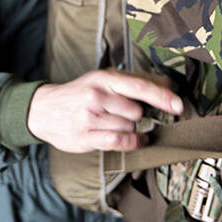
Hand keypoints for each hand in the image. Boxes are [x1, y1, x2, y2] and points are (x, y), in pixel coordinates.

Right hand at [27, 69, 182, 153]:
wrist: (43, 110)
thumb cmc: (79, 93)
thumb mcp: (103, 80)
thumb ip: (135, 81)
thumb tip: (167, 82)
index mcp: (103, 79)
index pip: (138, 86)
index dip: (161, 96)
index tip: (178, 104)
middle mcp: (97, 96)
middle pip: (136, 111)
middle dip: (138, 115)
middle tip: (127, 114)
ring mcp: (90, 118)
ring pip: (129, 127)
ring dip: (131, 129)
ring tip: (117, 124)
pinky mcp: (86, 137)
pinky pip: (119, 142)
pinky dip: (132, 143)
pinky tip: (135, 140)